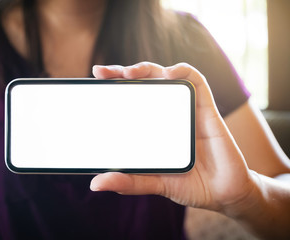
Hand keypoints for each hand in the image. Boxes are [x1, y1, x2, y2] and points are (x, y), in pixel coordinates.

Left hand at [90, 62, 255, 212]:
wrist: (224, 194)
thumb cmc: (190, 184)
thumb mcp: (155, 182)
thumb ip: (129, 181)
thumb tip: (96, 184)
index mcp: (154, 126)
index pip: (131, 98)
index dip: (114, 87)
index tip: (96, 80)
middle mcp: (168, 113)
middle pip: (144, 83)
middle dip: (123, 72)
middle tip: (102, 73)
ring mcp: (186, 109)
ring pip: (166, 76)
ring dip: (147, 69)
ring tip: (129, 72)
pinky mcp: (207, 109)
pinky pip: (197, 82)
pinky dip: (184, 72)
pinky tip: (170, 74)